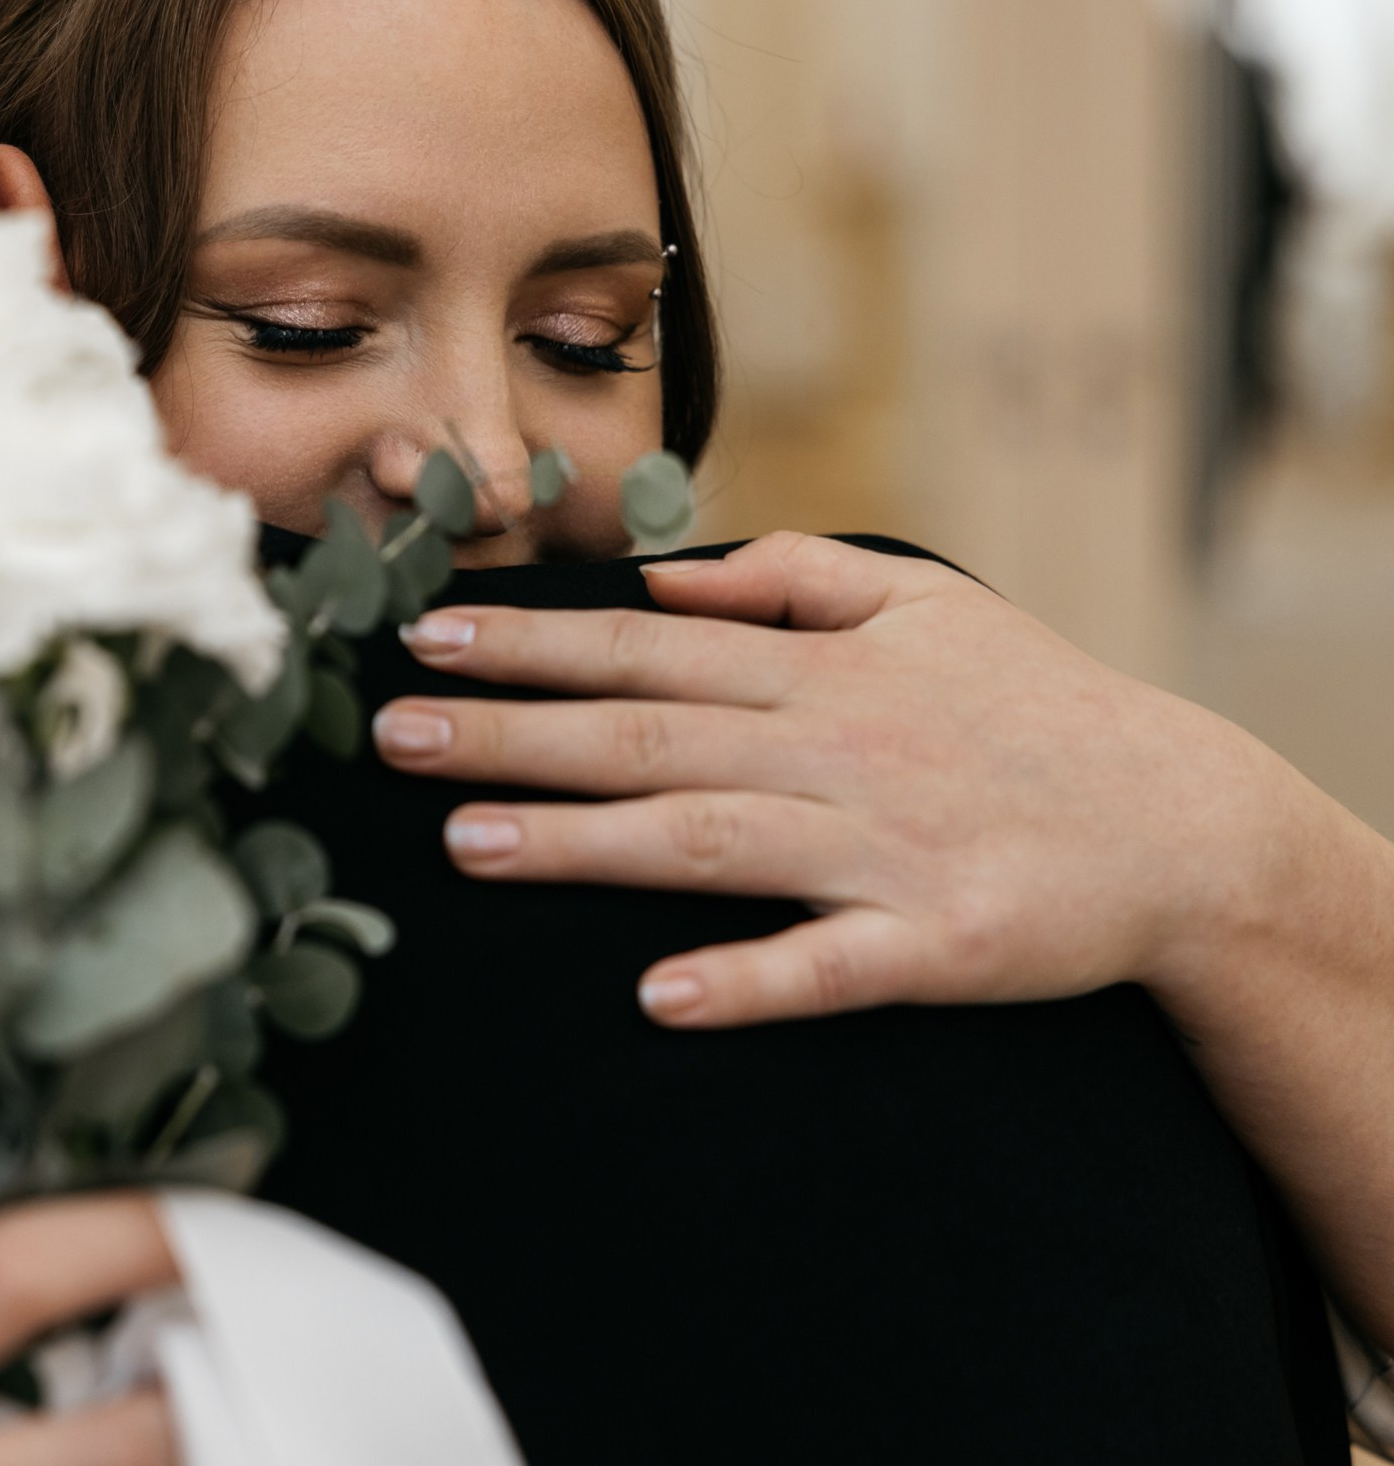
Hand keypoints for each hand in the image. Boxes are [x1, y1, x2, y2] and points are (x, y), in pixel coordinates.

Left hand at [370, 530, 1346, 1026]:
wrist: (1184, 822)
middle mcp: (834, 750)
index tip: (426, 638)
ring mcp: (880, 849)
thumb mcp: (927, 604)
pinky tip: (660, 998)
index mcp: (821, 671)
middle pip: (646, 738)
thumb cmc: (1039, 708)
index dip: (530, 645)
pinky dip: (746, 982)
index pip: (644, 652)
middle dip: (512, 731)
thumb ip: (791, 580)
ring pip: (707, 840)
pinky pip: (826, 967)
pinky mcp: (932, 944)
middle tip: (392, 733)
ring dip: (584, 842)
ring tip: (468, 844)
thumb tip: (665, 578)